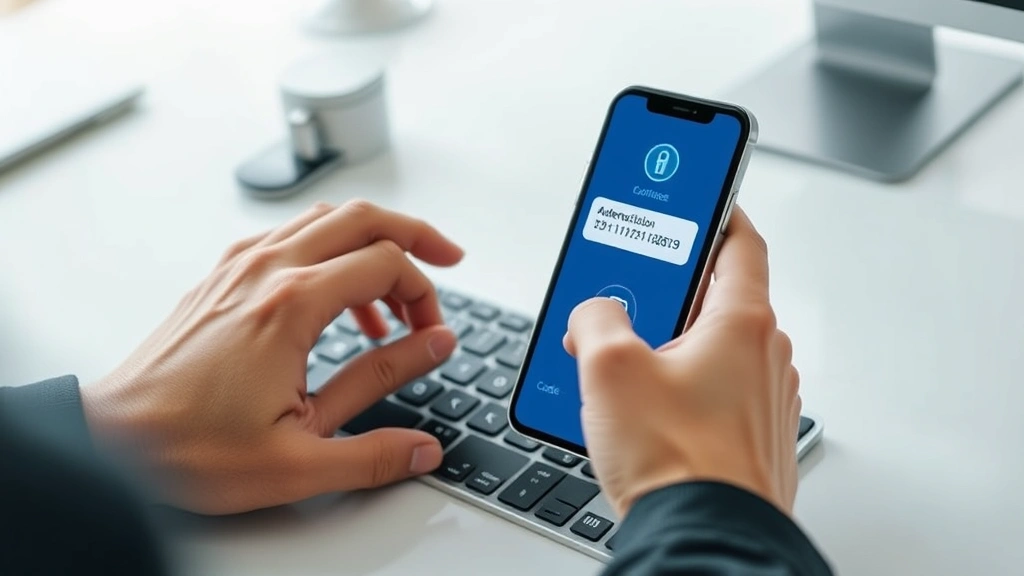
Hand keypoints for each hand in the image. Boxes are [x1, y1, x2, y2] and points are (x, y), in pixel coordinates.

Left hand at [81, 200, 462, 514]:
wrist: (110, 442)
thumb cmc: (189, 449)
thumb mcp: (301, 455)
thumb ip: (378, 426)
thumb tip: (430, 393)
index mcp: (290, 305)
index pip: (386, 265)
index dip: (424, 295)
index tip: (432, 335)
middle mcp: (266, 270)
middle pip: (362, 218)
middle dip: (415, 236)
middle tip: (446, 261)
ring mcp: (240, 267)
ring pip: (325, 219)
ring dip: (370, 243)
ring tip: (391, 298)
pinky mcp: (222, 277)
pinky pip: (290, 236)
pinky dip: (329, 251)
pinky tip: (335, 298)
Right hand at [564, 206, 799, 516]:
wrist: (704, 541)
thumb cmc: (678, 464)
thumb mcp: (610, 368)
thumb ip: (596, 317)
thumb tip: (594, 314)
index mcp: (743, 324)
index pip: (741, 242)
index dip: (720, 209)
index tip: (704, 195)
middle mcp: (765, 358)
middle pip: (716, 299)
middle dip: (667, 296)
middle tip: (629, 299)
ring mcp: (763, 401)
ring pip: (712, 350)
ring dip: (669, 346)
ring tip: (623, 364)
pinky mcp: (750, 437)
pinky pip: (714, 392)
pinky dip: (681, 386)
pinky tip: (643, 408)